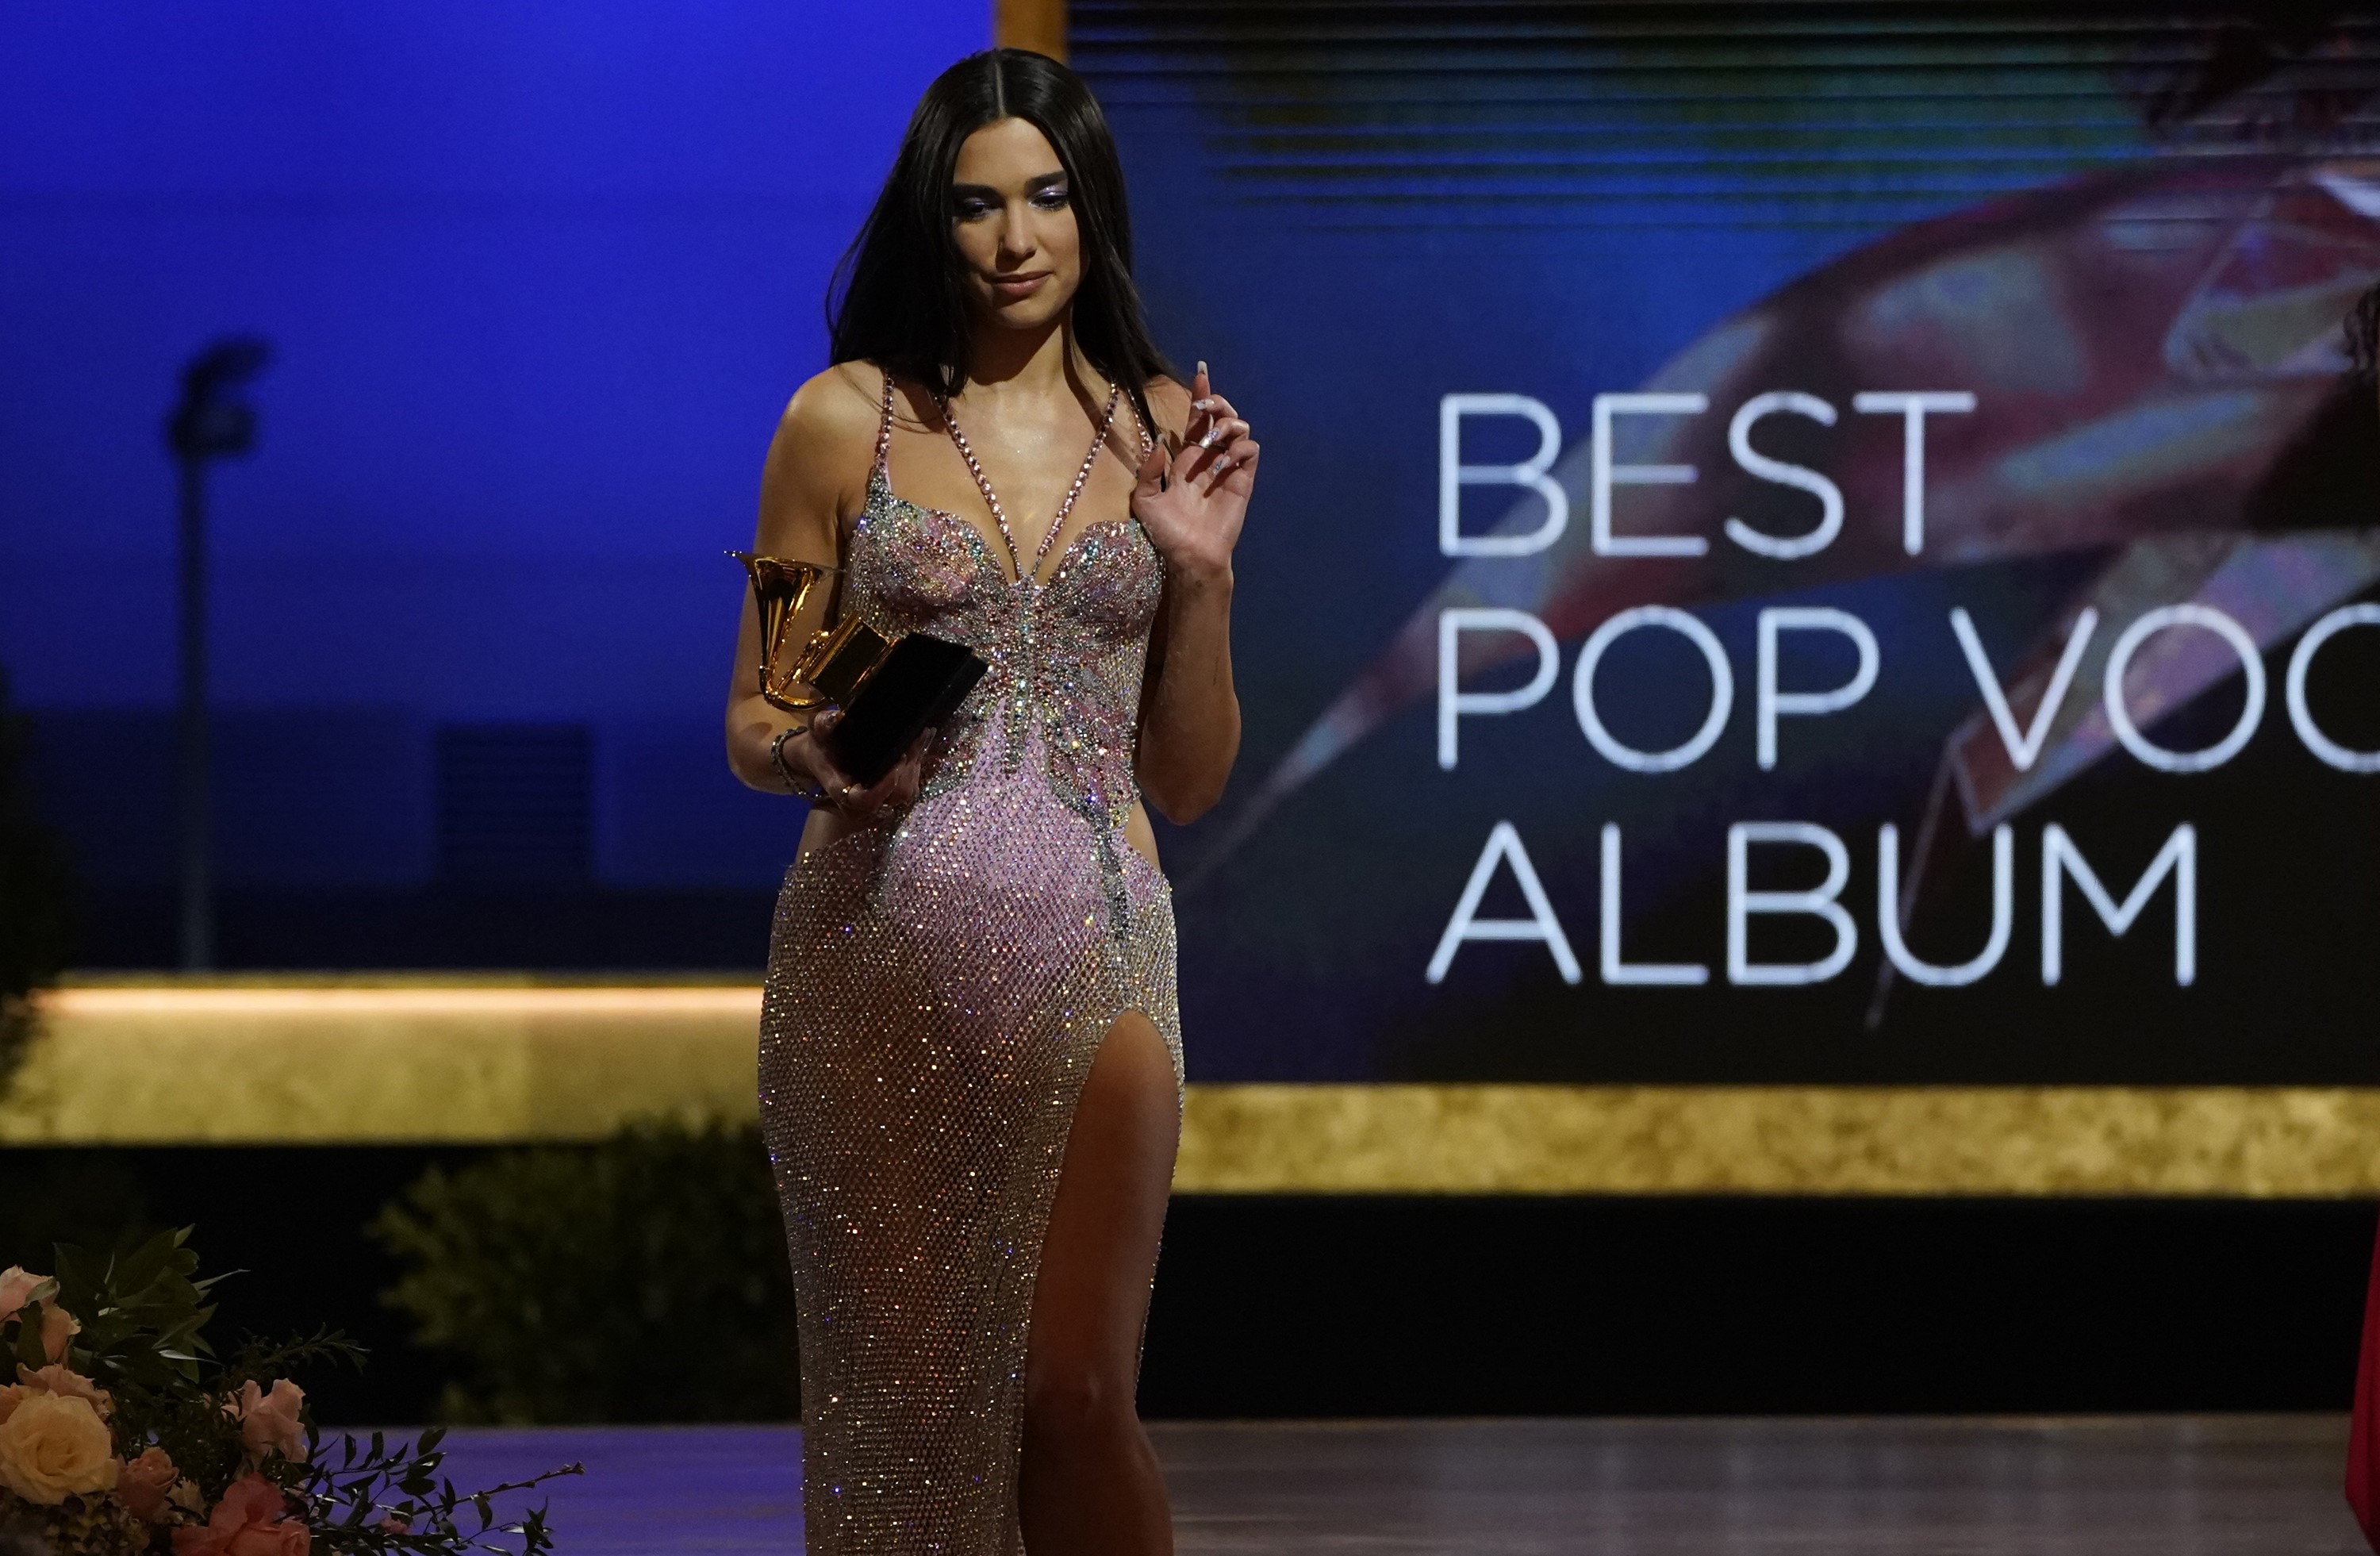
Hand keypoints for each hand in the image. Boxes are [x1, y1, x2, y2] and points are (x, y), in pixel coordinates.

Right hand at [783, 709, 934, 822]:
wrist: (820, 756)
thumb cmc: (820, 745)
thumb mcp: (817, 730)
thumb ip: (824, 724)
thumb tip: (837, 717)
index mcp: (841, 791)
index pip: (866, 800)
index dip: (884, 786)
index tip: (898, 760)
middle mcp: (859, 806)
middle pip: (895, 795)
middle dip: (909, 767)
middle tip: (917, 738)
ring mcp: (876, 805)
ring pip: (906, 792)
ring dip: (916, 765)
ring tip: (921, 737)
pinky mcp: (888, 797)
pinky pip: (909, 787)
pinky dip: (916, 766)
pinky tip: (920, 745)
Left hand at [1132, 361, 1256, 585]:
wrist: (1190, 556)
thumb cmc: (1167, 532)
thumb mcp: (1145, 500)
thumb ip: (1149, 470)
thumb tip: (1160, 442)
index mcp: (1186, 458)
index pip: (1196, 419)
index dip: (1200, 394)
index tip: (1200, 371)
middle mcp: (1209, 458)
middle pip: (1221, 416)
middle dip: (1215, 402)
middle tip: (1202, 407)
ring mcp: (1229, 468)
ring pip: (1239, 428)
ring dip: (1226, 425)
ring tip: (1211, 441)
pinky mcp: (1244, 480)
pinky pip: (1251, 451)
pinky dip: (1240, 448)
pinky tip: (1223, 463)